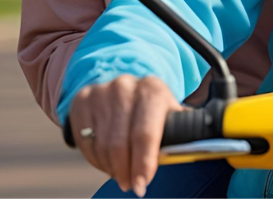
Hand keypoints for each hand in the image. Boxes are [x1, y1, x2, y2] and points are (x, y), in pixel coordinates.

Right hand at [69, 75, 183, 196]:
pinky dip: (96, 159)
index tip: (142, 184)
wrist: (124, 88)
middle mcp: (126, 87)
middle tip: (130, 185)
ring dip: (111, 168)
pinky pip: (85, 143)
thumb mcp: (168, 113)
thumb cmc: (151, 109)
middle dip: (125, 171)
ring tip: (120, 172)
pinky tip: (106, 160)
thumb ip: (178, 132)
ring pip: (102, 146)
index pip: (145, 133)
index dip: (143, 163)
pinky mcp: (82, 101)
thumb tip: (189, 153)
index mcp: (153, 89)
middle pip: (120, 144)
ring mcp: (101, 92)